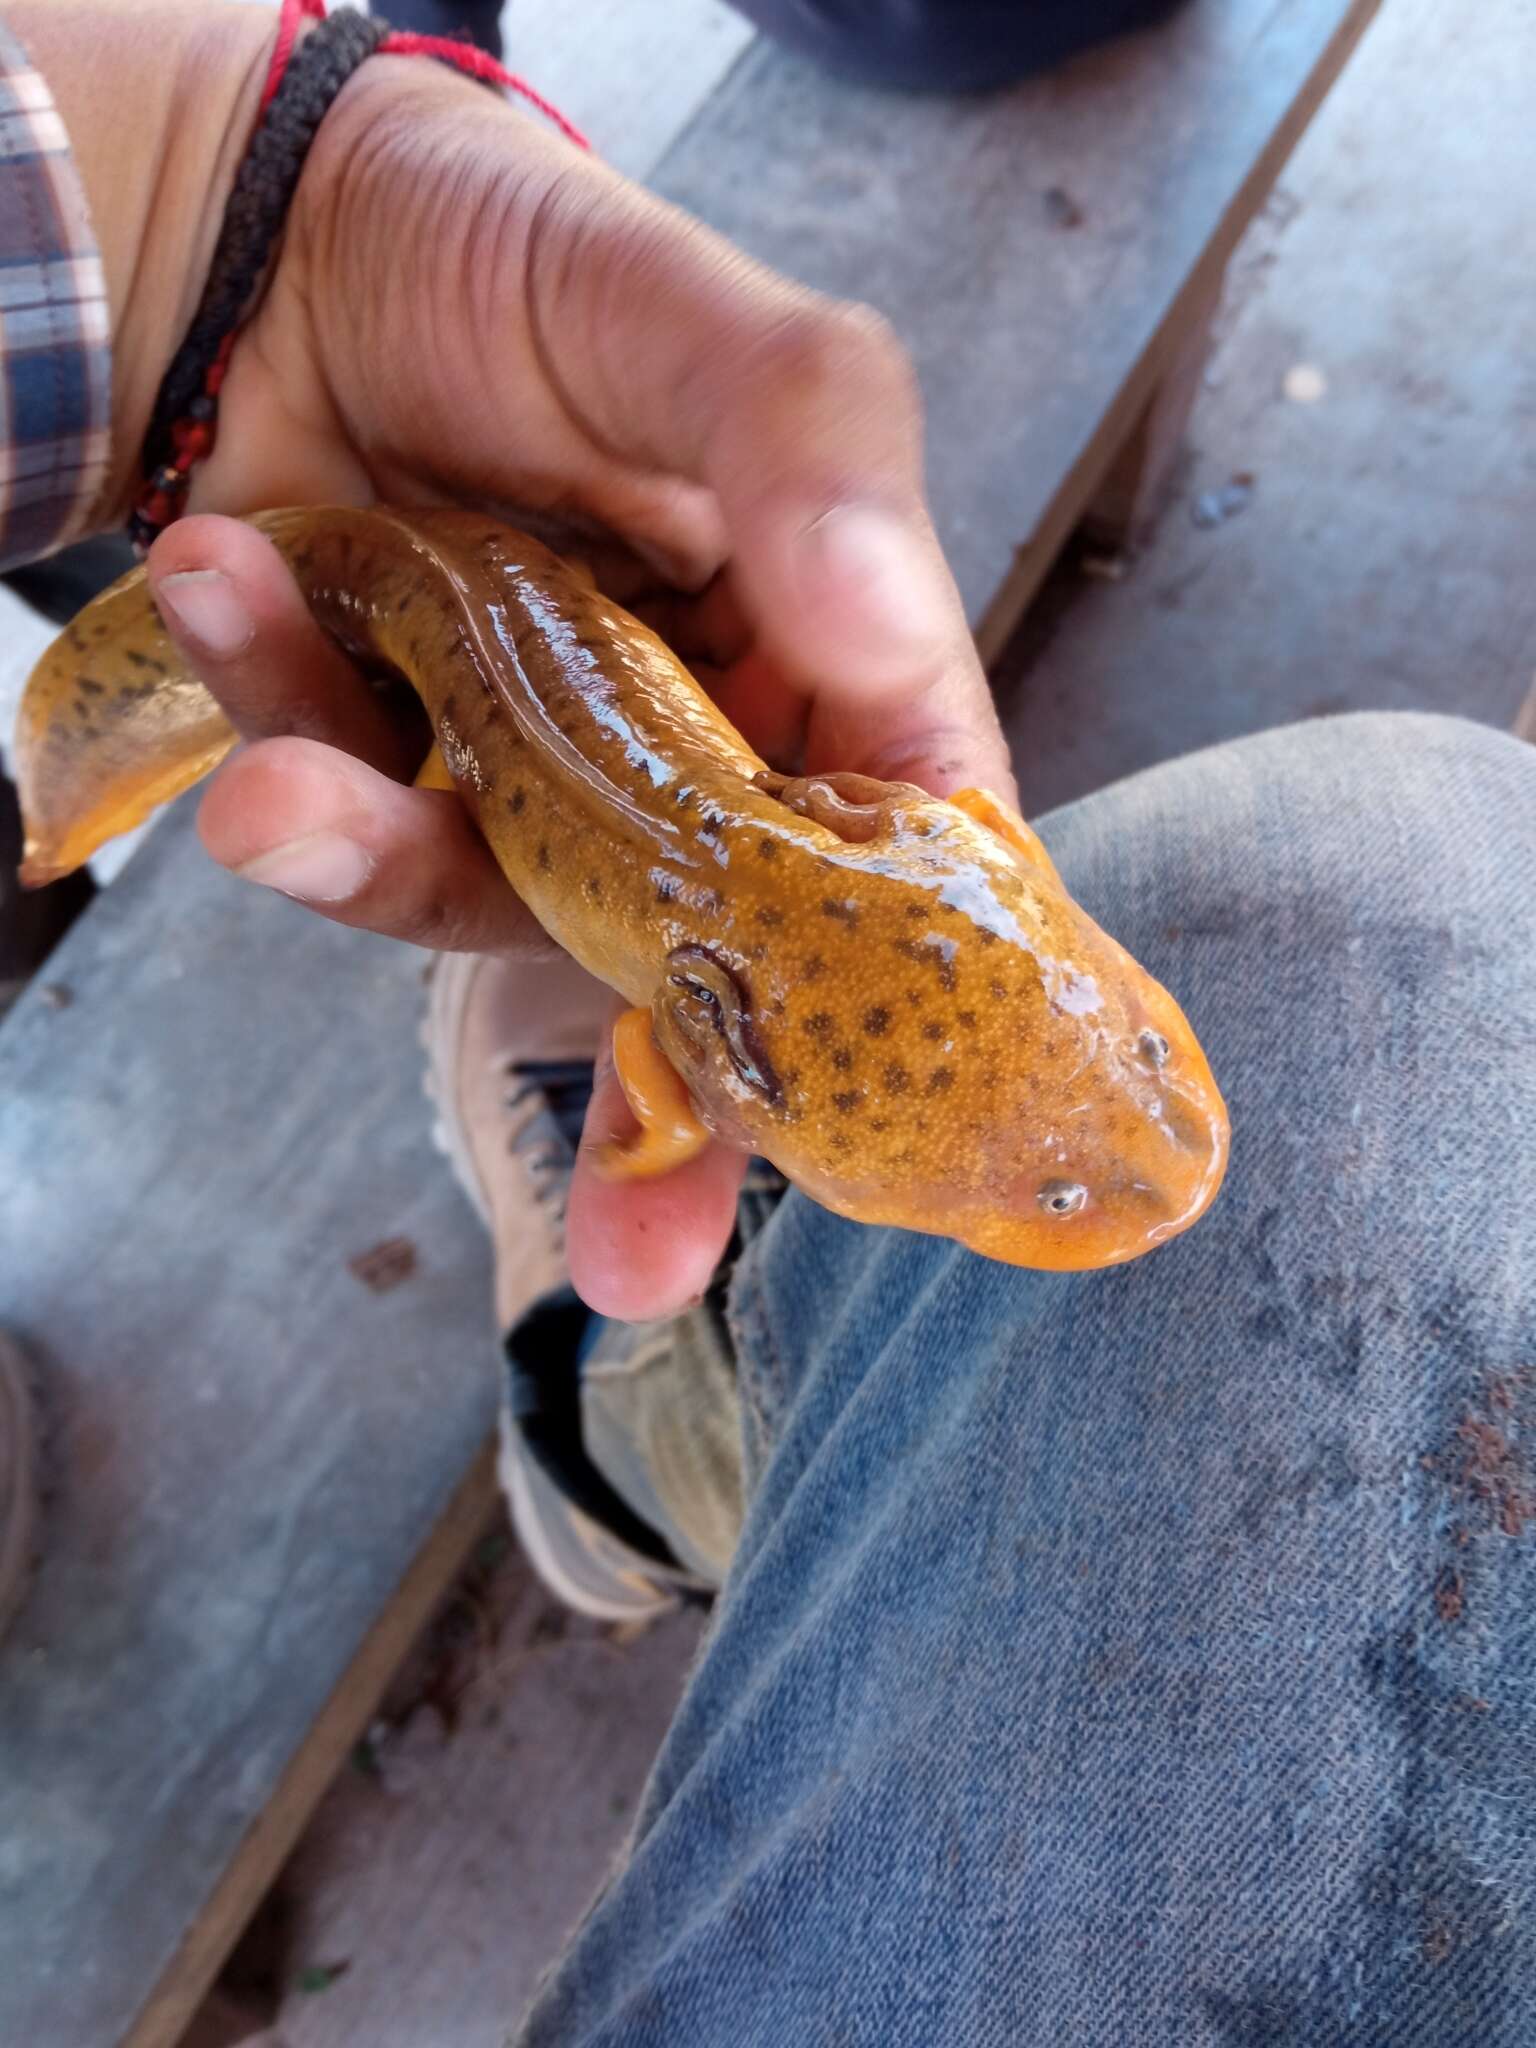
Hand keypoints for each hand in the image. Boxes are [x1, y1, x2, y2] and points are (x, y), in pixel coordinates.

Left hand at [140, 52, 1014, 1318]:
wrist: (299, 229)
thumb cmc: (538, 268)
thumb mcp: (702, 324)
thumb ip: (816, 453)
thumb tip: (887, 625)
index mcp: (818, 677)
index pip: (899, 854)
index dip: (893, 1000)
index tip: (860, 1138)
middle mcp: (687, 761)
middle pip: (702, 969)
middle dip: (661, 1127)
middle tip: (635, 1269)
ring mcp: (526, 776)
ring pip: (480, 902)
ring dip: (368, 859)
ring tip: (271, 788)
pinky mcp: (381, 758)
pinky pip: (336, 797)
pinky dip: (272, 719)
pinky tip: (222, 572)